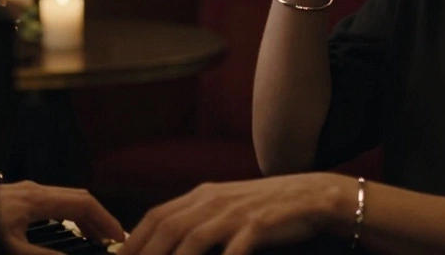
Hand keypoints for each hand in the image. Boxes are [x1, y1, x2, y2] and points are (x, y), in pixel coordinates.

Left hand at [0, 180, 123, 254]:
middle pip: (76, 199)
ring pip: (61, 201)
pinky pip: (47, 205)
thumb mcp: (14, 248)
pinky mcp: (12, 201)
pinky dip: (63, 217)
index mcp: (37, 199)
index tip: (119, 237)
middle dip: (96, 220)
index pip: (84, 202)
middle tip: (109, 242)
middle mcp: (32, 191)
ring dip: (80, 219)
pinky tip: (61, 234)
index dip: (106, 219)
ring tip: (91, 241)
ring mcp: (21, 193)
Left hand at [119, 173, 353, 254]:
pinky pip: (232, 250)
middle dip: (145, 253)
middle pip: (168, 228)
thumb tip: (167, 242)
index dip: (134, 239)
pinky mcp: (258, 225)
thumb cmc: (267, 207)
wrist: (311, 195)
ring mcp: (235, 212)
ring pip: (192, 238)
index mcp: (203, 195)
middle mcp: (214, 200)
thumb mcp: (227, 208)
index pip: (157, 216)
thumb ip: (198, 220)